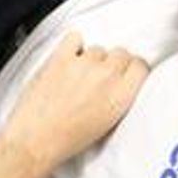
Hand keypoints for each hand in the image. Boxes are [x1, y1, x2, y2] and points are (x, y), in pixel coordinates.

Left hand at [0, 31, 148, 176]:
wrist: (36, 140)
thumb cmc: (67, 139)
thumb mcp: (107, 124)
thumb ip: (119, 99)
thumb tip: (121, 84)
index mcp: (121, 96)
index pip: (140, 65)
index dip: (132, 68)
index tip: (126, 72)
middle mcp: (106, 76)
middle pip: (121, 53)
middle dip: (113, 63)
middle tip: (101, 77)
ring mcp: (83, 64)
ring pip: (98, 48)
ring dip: (91, 59)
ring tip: (79, 76)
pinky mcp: (61, 58)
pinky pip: (74, 38)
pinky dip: (73, 45)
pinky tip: (69, 58)